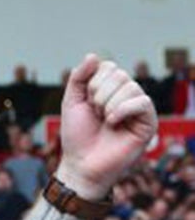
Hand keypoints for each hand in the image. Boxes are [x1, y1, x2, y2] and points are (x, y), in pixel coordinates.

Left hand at [54, 54, 158, 200]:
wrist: (81, 164)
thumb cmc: (77, 137)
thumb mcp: (71, 103)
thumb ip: (78, 78)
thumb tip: (93, 55)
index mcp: (110, 89)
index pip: (108, 66)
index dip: (92, 84)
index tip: (86, 104)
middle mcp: (127, 95)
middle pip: (118, 74)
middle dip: (98, 95)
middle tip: (95, 114)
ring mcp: (138, 108)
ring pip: (130, 86)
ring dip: (108, 105)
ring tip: (104, 121)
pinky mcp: (148, 121)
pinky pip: (141, 101)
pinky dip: (122, 110)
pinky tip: (113, 123)